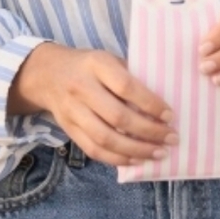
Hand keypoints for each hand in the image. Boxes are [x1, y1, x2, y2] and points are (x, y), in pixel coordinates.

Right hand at [8, 43, 176, 167]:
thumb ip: (129, 76)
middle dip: (149, 132)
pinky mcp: (69, 130)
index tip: (170, 116)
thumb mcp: (108, 59)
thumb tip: (161, 103)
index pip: (126, 87)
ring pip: (106, 138)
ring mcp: (73, 112)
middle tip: (172, 138)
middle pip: (118, 117)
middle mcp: (82, 88)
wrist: (47, 74)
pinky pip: (94, 150)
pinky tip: (136, 160)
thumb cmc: (88, 66)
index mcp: (96, 65)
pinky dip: (117, 159)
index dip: (150, 103)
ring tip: (159, 153)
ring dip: (136, 150)